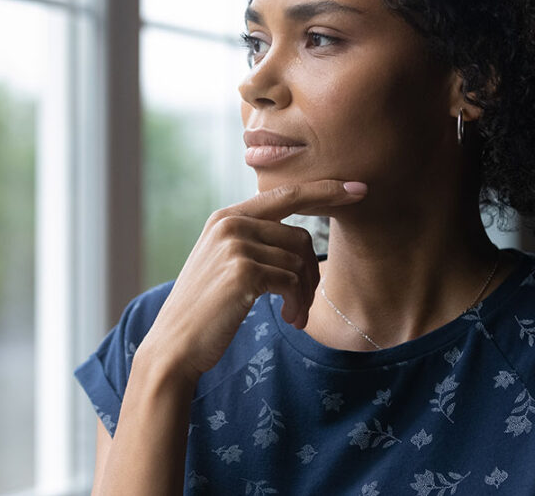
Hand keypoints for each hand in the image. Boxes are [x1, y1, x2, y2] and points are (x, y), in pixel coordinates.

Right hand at [137, 179, 367, 385]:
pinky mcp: (243, 271)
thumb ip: (252, 241)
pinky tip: (289, 320)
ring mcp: (235, 245)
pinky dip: (298, 304)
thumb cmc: (206, 310)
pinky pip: (292, 281)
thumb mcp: (223, 263)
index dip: (325, 190)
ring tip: (295, 317)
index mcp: (226, 216)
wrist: (175, 345)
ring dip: (305, 295)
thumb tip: (299, 240)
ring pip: (299, 261)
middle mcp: (229, 223)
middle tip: (306, 303)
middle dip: (312, 272)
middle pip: (300, 235)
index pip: (286, 194)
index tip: (359, 190)